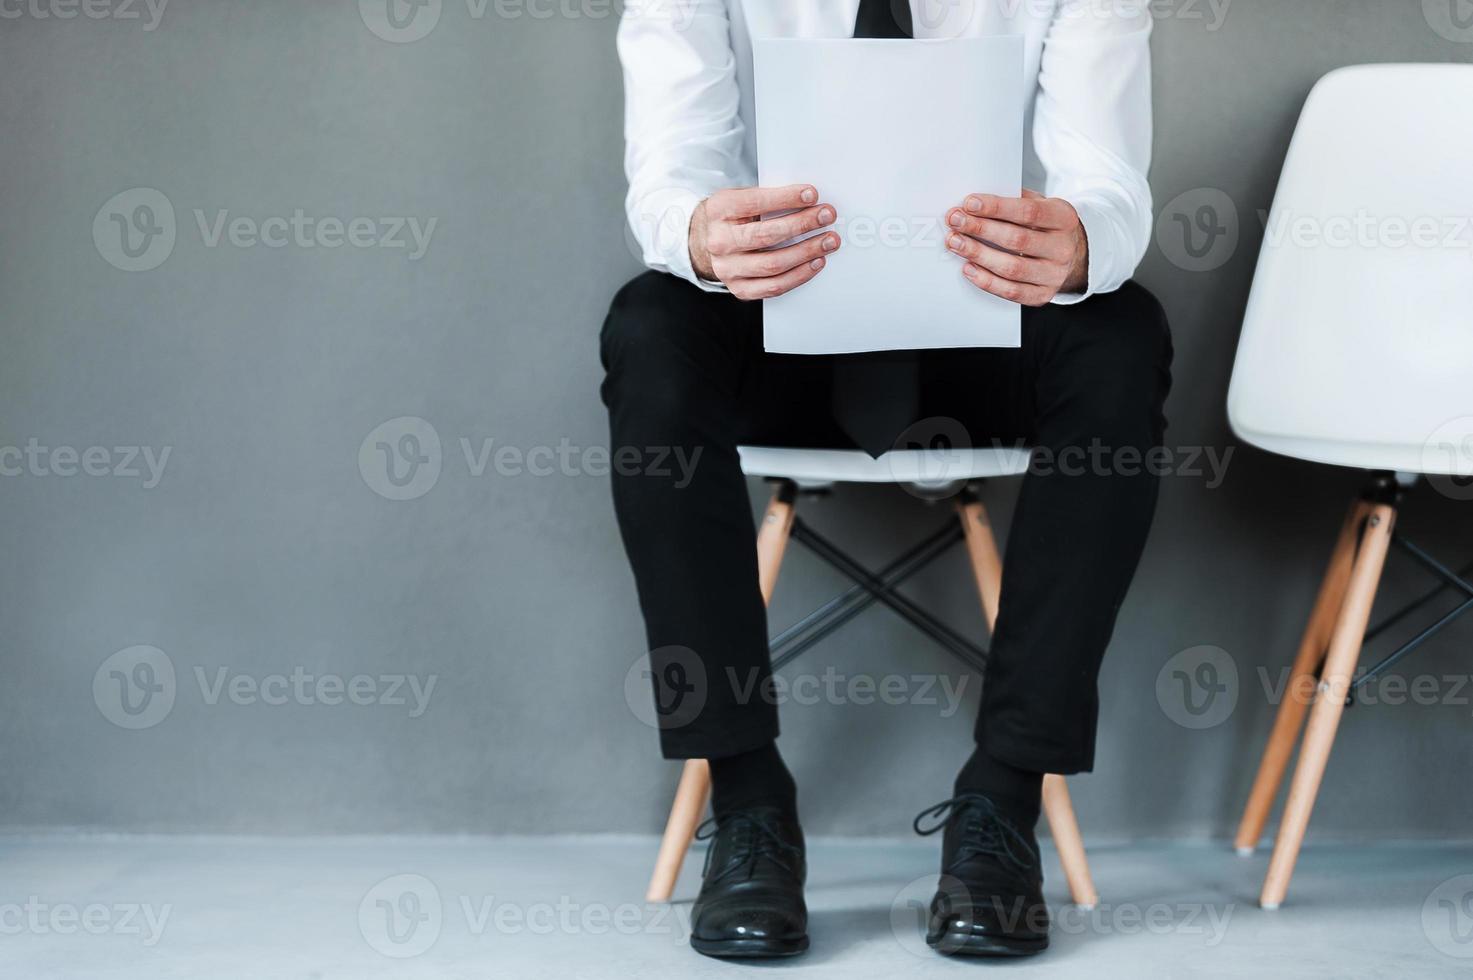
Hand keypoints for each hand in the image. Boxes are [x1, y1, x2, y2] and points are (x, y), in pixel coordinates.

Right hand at [689, 185, 840, 300]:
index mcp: (719, 211)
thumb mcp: (741, 198)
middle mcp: (719, 241)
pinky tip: (815, 263)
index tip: (812, 195)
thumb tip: (808, 199)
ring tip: (828, 241)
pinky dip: (799, 275)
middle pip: (766, 235)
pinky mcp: (739, 288)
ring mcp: (728, 269)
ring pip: (773, 264)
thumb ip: (768, 198)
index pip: (755, 202)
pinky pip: (774, 287)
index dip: (786, 198)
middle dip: (802, 224)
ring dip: (806, 252)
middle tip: (827, 216)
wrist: (706, 242)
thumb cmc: (733, 217)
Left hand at [944, 189, 1088, 306]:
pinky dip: (986, 281)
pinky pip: (1011, 291)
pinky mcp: (1043, 295)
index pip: (1028, 211)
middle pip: (1017, 240)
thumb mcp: (1039, 204)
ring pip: (1012, 268)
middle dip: (981, 229)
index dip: (996, 207)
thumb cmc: (1045, 225)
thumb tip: (974, 202)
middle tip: (955, 221)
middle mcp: (1063, 248)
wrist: (1070, 253)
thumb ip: (1013, 200)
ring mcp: (1055, 274)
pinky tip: (968, 268)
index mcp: (1064, 218)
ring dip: (978, 255)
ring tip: (956, 243)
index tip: (969, 203)